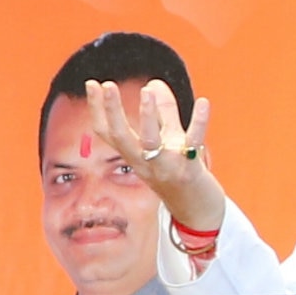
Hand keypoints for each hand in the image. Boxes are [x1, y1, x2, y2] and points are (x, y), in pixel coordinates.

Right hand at [85, 77, 229, 233]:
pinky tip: (204, 103)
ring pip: (151, 142)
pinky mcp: (190, 170)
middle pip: (121, 136)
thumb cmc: (179, 172)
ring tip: (147, 91)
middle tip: (108, 85)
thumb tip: (153, 83)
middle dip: (112, 110)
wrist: (197, 211)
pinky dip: (199, 123)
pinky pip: (193, 145)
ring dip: (148, 116)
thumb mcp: (168, 141)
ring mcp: (166, 167)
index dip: (97, 109)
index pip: (108, 133)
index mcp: (134, 156)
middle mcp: (144, 163)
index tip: (91, 84)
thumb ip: (162, 112)